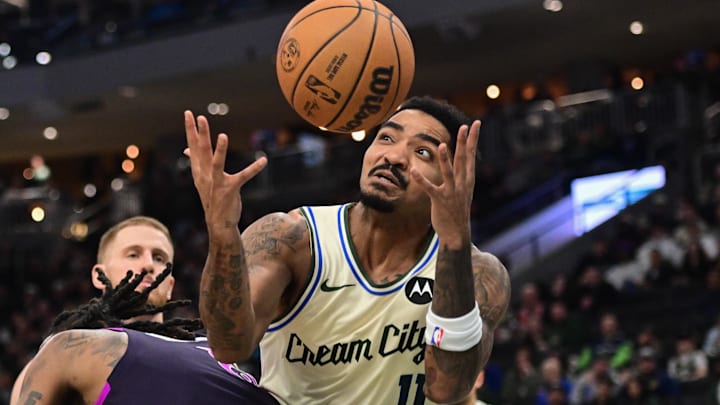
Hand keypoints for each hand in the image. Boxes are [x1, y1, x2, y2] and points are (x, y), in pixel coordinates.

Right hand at [184, 111, 266, 232]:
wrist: (218, 223)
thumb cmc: (213, 198)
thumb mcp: (202, 180)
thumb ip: (197, 162)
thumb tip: (186, 149)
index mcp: (199, 171)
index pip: (193, 146)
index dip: (190, 130)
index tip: (188, 113)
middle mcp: (205, 176)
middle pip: (202, 151)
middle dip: (200, 133)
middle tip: (200, 117)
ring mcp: (217, 183)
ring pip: (217, 163)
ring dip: (220, 150)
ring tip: (222, 136)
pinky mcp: (230, 190)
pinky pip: (243, 177)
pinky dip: (254, 168)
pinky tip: (263, 161)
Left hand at [410, 120, 480, 247]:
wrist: (457, 234)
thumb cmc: (457, 210)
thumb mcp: (463, 190)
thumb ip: (462, 175)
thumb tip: (462, 160)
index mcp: (467, 179)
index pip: (471, 155)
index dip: (473, 139)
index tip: (476, 124)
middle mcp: (462, 184)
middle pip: (463, 159)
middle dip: (463, 142)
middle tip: (464, 126)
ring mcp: (451, 192)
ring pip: (448, 172)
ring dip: (444, 159)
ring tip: (441, 145)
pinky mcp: (439, 201)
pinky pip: (429, 188)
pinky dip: (420, 179)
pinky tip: (413, 170)